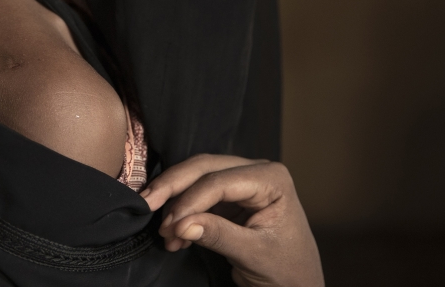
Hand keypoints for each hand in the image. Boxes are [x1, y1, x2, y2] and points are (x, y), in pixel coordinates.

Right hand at [141, 154, 323, 286]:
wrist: (298, 285)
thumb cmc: (288, 270)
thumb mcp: (255, 254)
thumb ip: (219, 236)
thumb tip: (181, 224)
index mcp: (272, 179)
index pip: (221, 181)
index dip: (190, 200)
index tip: (170, 224)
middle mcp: (257, 172)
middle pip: (204, 168)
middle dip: (172, 188)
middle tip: (146, 204)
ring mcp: (242, 182)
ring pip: (195, 178)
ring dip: (175, 204)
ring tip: (164, 234)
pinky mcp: (229, 197)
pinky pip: (197, 196)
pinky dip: (182, 214)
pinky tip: (175, 237)